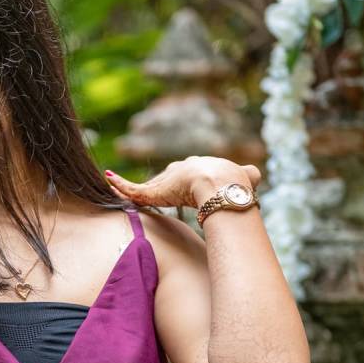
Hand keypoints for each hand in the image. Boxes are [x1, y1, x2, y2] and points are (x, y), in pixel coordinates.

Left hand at [105, 156, 260, 210]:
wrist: (221, 186)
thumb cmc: (234, 183)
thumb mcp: (245, 177)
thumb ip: (249, 177)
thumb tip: (256, 175)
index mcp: (201, 168)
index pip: (187, 174)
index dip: (182, 181)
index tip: (180, 188)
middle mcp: (181, 169)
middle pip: (166, 178)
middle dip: (160, 185)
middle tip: (153, 194)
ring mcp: (166, 179)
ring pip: (147, 185)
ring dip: (132, 185)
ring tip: (119, 185)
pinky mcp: (153, 191)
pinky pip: (131, 188)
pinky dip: (118, 183)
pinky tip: (107, 179)